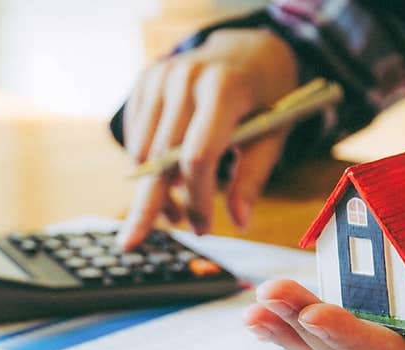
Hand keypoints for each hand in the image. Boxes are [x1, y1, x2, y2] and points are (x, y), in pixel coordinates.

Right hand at [118, 28, 297, 249]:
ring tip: (174, 210)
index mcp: (224, 88)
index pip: (198, 155)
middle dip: (149, 204)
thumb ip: (253, 177)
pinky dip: (147, 166)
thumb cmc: (266, 99)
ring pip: (142, 151)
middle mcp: (185, 77)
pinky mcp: (145, 82)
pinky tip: (169, 175)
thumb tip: (239, 222)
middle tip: (131, 242)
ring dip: (153, 189)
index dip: (198, 198)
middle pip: (160, 157)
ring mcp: (160, 76)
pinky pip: (135, 138)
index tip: (203, 227)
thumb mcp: (274, 135)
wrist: (248, 51)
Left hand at [242, 221, 404, 349]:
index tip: (314, 312)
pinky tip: (268, 307)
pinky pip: (338, 330)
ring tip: (256, 305)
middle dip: (306, 329)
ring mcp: (402, 348)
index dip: (354, 339)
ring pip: (337, 349)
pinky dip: (301, 319)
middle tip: (268, 297)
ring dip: (292, 328)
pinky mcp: (388, 327)